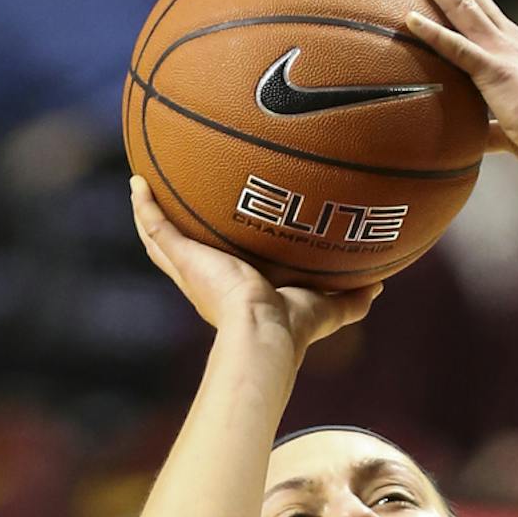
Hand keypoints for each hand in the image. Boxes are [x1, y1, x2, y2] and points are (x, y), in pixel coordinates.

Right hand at [129, 175, 380, 354]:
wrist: (264, 333)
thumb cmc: (292, 329)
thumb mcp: (326, 307)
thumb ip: (351, 299)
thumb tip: (380, 288)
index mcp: (232, 292)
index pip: (219, 268)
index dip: (214, 252)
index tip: (215, 233)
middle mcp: (206, 281)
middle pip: (183, 252)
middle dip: (176, 231)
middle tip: (170, 204)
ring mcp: (190, 270)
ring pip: (161, 239)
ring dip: (149, 214)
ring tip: (142, 186)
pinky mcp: (183, 259)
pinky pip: (156, 228)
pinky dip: (144, 207)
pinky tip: (137, 182)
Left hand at [397, 0, 517, 173]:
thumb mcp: (512, 127)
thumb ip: (491, 127)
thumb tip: (477, 138)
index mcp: (511, 46)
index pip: (476, 3)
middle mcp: (507, 38)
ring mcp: (502, 51)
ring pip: (460, 3)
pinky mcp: (496, 72)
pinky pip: (459, 48)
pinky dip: (433, 32)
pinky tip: (408, 18)